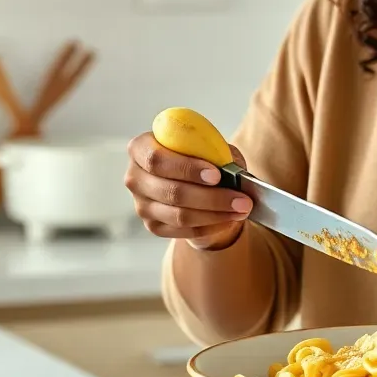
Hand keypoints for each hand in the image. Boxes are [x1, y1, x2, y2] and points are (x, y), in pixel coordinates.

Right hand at [125, 131, 253, 249]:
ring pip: (179, 215)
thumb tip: (229, 168)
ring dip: (216, 214)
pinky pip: (184, 231)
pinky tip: (228, 219)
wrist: (191, 180)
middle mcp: (135, 178)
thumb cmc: (197, 156)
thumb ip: (213, 150)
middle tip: (242, 199)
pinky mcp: (153, 226)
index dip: (186, 168)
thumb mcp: (207, 145)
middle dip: (211, 197)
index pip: (157, 160)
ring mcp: (141, 205)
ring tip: (242, 209)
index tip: (216, 175)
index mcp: (141, 149)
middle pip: (171, 192)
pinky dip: (210, 226)